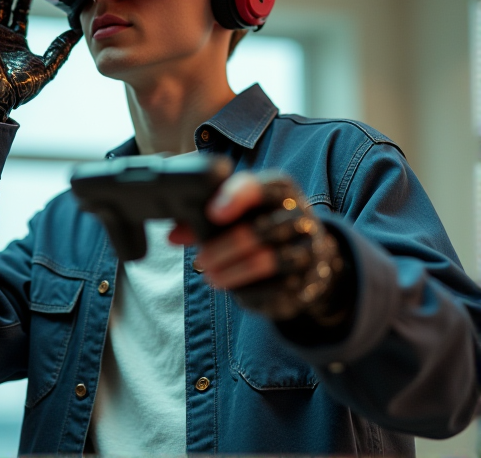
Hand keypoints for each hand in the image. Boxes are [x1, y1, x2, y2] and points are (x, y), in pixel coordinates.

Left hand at [169, 172, 346, 321]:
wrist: (309, 253)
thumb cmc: (261, 223)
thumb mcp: (239, 212)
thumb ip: (205, 217)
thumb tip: (172, 235)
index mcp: (281, 189)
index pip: (259, 187)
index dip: (235, 198)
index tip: (212, 213)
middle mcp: (301, 216)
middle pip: (260, 231)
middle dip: (224, 248)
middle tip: (200, 260)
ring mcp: (309, 249)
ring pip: (268, 261)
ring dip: (233, 272)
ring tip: (210, 278)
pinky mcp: (309, 280)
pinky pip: (278, 289)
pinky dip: (251, 292)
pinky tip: (235, 291)